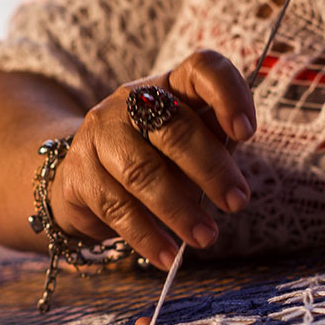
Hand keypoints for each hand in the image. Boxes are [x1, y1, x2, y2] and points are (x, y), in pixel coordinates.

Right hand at [48, 50, 256, 269]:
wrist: (84, 181)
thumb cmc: (154, 161)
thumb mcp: (189, 150)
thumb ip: (215, 151)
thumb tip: (234, 186)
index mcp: (169, 87)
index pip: (201, 69)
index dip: (228, 94)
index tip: (246, 133)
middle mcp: (130, 102)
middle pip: (174, 128)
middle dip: (211, 168)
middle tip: (237, 203)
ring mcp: (99, 135)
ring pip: (143, 172)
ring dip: (180, 210)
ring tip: (206, 237)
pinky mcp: (79, 173)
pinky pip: (117, 208)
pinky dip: (147, 236)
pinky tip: (168, 256)